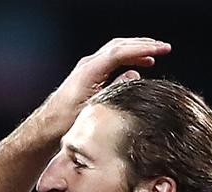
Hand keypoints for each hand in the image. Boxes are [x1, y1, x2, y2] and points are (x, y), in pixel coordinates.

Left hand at [41, 37, 171, 128]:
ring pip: (116, 50)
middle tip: (165, 48)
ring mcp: (88, 68)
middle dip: (143, 44)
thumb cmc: (66, 122)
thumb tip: (134, 76)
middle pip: (119, 45)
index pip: (119, 52)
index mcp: (89, 71)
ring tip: (156, 54)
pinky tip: (139, 65)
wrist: (47, 126)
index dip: (142, 49)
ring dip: (137, 49)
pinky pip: (112, 59)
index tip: (161, 50)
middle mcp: (88, 65)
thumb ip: (114, 91)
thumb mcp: (94, 109)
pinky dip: (128, 58)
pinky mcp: (89, 74)